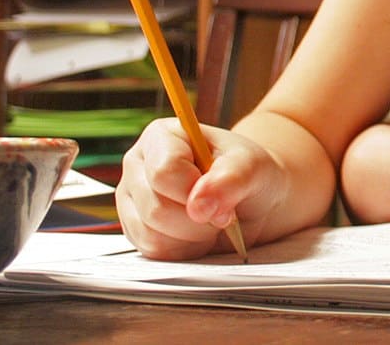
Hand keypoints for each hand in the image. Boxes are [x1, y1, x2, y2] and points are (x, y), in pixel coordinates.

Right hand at [115, 118, 290, 259]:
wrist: (256, 201)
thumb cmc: (251, 175)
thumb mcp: (254, 167)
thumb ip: (231, 179)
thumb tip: (199, 206)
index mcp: (162, 137)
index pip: (164, 171)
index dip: (195, 192)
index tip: (223, 197)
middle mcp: (139, 165)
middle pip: (156, 208)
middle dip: (198, 220)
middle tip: (222, 211)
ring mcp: (133, 200)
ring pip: (151, 234)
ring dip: (193, 236)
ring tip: (211, 220)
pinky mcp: (136, 230)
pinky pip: (154, 252)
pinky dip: (185, 250)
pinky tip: (200, 235)